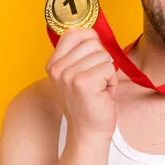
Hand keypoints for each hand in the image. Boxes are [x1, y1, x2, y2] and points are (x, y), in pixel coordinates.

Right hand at [46, 27, 117, 142]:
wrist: (88, 132)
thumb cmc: (88, 103)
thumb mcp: (76, 75)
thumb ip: (80, 54)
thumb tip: (93, 33)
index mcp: (53, 64)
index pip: (73, 33)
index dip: (90, 38)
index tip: (94, 54)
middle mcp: (57, 68)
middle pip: (92, 42)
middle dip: (102, 60)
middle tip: (96, 81)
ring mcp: (68, 75)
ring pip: (103, 55)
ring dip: (107, 73)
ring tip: (98, 89)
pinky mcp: (83, 82)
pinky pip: (109, 68)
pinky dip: (111, 82)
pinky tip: (102, 94)